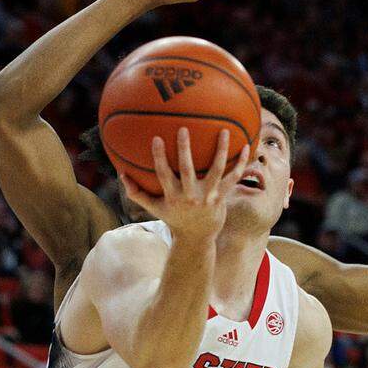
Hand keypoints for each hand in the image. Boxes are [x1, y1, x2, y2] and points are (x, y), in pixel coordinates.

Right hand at [120, 128, 249, 241]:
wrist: (197, 237)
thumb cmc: (174, 218)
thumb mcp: (154, 208)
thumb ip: (137, 192)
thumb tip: (121, 174)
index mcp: (173, 196)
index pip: (163, 174)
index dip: (159, 157)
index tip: (156, 138)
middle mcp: (190, 195)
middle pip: (187, 170)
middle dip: (184, 150)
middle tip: (183, 129)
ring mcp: (208, 196)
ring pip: (216, 170)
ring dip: (221, 150)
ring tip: (224, 131)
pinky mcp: (222, 196)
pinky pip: (233, 177)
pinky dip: (240, 163)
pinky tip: (246, 147)